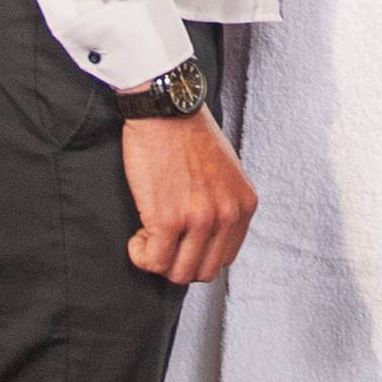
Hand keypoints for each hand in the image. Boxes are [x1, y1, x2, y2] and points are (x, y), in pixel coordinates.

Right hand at [121, 103, 255, 283]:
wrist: (165, 109)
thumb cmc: (188, 134)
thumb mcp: (226, 171)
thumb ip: (224, 203)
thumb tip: (209, 238)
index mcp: (244, 205)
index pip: (225, 258)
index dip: (198, 255)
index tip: (180, 240)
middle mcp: (227, 215)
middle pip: (204, 271)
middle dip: (178, 263)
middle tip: (161, 243)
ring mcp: (199, 219)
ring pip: (178, 272)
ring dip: (157, 260)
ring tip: (147, 236)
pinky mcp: (167, 218)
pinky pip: (154, 260)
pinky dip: (141, 255)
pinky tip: (137, 238)